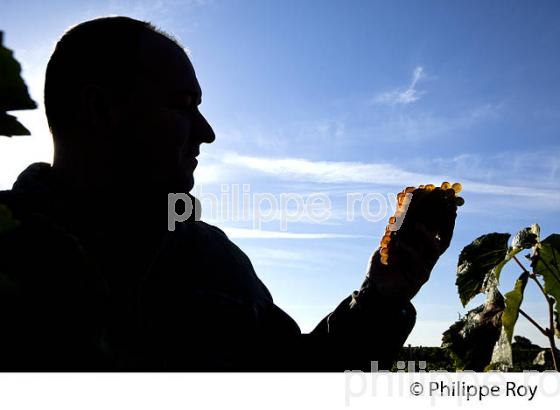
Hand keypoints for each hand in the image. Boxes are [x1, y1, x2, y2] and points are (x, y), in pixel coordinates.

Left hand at [365, 188, 457, 302]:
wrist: (377, 287)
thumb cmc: (385, 262)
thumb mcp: (390, 241)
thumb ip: (399, 226)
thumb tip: (403, 202)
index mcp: (423, 246)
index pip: (439, 230)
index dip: (445, 217)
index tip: (448, 201)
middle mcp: (428, 256)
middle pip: (444, 239)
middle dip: (447, 223)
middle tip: (445, 207)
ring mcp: (426, 267)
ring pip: (435, 250)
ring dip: (427, 236)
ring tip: (416, 225)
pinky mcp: (419, 279)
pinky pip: (419, 264)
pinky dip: (409, 252)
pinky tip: (399, 244)